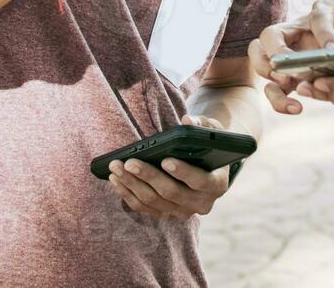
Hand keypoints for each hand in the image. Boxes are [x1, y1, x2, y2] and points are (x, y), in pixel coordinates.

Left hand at [107, 115, 232, 220]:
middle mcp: (201, 203)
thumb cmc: (207, 144)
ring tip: (116, 168)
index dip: (183, 172)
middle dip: (148, 176)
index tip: (165, 160)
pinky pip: (144, 208)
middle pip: (171, 193)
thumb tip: (187, 120)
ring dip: (132, 185)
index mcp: (217, 184)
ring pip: (154, 201)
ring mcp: (183, 212)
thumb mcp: (212, 130)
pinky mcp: (166, 215)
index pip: (200, 181)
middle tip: (129, 162)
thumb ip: (202, 124)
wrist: (206, 165)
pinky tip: (117, 180)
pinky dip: (128, 194)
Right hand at [246, 0, 333, 114]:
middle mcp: (302, 30)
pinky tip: (296, 107)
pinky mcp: (293, 76)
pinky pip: (275, 88)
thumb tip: (332, 68)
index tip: (333, 50)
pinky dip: (279, 99)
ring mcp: (294, 53)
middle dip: (274, 52)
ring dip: (267, 74)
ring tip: (286, 86)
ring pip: (262, 59)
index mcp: (327, 12)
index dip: (324, 33)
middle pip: (271, 35)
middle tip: (287, 70)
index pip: (317, 16)